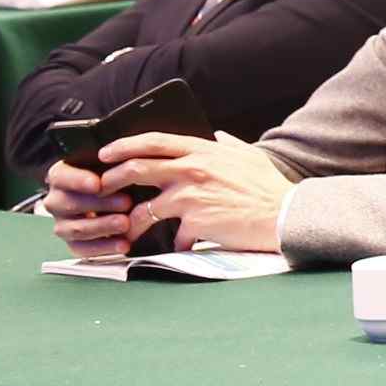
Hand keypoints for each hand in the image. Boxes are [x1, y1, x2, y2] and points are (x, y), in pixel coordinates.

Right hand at [43, 157, 148, 255]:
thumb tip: (122, 155)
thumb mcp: (111, 164)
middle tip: (126, 202)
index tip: (97, 183)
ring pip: (76, 228)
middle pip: (69, 204)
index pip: (61, 177)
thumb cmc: (114, 175)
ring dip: (103, 226)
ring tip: (126, 223)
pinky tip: (124, 244)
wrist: (121, 197)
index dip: (78, 180)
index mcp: (61, 176)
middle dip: (99, 204)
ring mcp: (63, 224)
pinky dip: (104, 248)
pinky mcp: (74, 243)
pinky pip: (83, 249)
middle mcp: (57, 200)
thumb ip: (111, 162)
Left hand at [104, 133, 296, 255]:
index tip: (106, 153)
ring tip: (125, 232)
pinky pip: (172, 236)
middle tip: (100, 190)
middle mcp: (193, 169)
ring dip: (129, 222)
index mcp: (204, 150)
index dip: (124, 145)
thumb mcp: (250, 157)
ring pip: (143, 209)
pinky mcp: (195, 222)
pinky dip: (173, 244)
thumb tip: (218, 136)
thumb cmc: (269, 187)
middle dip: (111, 180)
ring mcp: (192, 196)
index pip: (154, 141)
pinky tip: (177, 249)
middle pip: (137, 169)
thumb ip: (229, 145)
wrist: (285, 215)